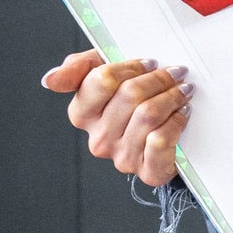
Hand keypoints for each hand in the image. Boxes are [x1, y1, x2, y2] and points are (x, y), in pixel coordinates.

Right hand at [41, 48, 192, 185]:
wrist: (162, 142)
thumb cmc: (132, 105)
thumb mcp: (104, 76)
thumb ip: (78, 68)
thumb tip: (49, 80)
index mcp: (82, 114)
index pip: (102, 80)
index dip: (131, 67)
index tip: (150, 62)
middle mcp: (99, 139)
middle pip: (130, 95)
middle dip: (158, 79)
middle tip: (176, 73)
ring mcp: (122, 157)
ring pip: (148, 115)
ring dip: (171, 97)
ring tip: (183, 90)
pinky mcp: (148, 171)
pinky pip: (160, 140)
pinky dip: (176, 122)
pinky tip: (182, 113)